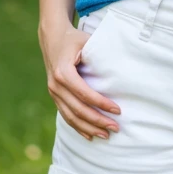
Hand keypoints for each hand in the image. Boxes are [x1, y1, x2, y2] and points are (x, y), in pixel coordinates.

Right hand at [39, 19, 120, 140]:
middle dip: (98, 120)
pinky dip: (78, 127)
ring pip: (71, 116)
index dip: (101, 103)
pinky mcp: (55, 96)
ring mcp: (53, 92)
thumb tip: (121, 69)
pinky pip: (66, 115)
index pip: (84, 93)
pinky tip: (90, 135)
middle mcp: (56, 85)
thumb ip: (99, 54)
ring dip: (89, 128)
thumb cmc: (74, 39)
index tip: (118, 110)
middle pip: (78, 109)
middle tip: (115, 128)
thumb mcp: (86, 41)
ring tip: (106, 135)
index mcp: (63, 72)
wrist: (52, 37)